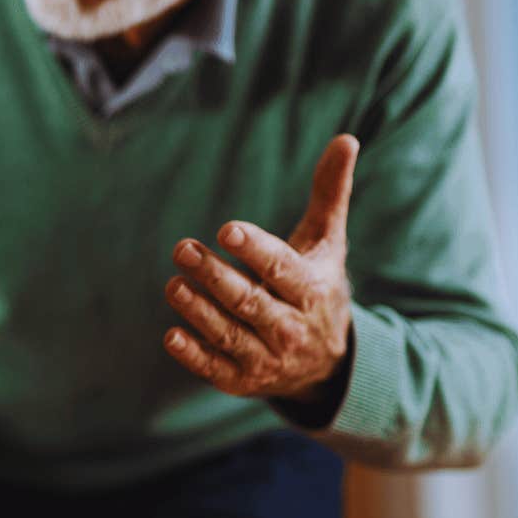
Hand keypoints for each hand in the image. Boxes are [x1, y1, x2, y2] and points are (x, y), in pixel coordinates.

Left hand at [163, 134, 357, 402]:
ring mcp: (268, 357)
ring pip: (230, 334)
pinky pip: (217, 369)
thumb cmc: (318, 284)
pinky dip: (195, 355)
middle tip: (182, 249)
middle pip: (249, 301)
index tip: (228, 230)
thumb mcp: (328, 242)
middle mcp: (291, 327)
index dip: (255, 250)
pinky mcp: (245, 380)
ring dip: (199, 311)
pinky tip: (171, 335)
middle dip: (215, 276)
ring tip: (174, 285)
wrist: (329, 362)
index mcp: (312, 289)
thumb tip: (346, 138)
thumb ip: (330, 193)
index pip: (282, 268)